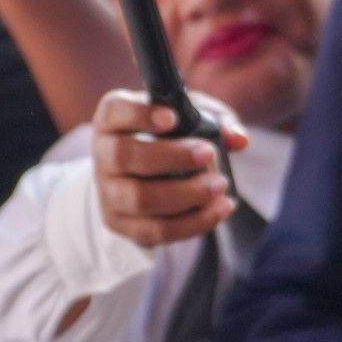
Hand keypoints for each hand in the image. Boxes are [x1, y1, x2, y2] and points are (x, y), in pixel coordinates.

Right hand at [94, 90, 246, 249]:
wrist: (139, 177)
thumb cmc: (166, 138)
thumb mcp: (188, 119)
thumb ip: (215, 121)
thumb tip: (238, 139)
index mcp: (112, 120)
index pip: (115, 111)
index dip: (139, 114)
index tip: (173, 117)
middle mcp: (103, 155)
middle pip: (124, 156)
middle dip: (171, 156)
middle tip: (208, 153)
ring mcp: (108, 192)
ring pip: (139, 198)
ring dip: (185, 194)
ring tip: (219, 185)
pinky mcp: (121, 224)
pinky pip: (154, 230)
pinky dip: (191, 223)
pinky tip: (218, 210)